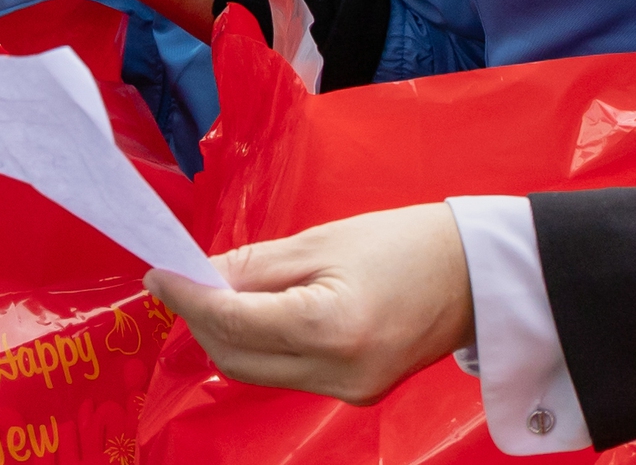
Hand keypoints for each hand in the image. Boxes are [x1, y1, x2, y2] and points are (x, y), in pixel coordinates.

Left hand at [143, 204, 472, 401]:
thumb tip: (199, 277)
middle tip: (182, 281)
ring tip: (216, 295)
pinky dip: (263, 348)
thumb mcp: (325, 240)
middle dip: (203, 321)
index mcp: (330, 325)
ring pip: (258, 373)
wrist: (477, 274)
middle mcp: (336, 372)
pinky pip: (289, 376)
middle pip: (237, 358)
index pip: (235, 320)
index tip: (158, 275)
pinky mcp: (356, 395)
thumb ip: (257, 265)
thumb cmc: (406, 242)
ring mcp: (347, 391)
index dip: (189, 297)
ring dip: (229, 337)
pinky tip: (258, 317)